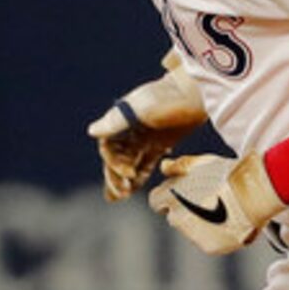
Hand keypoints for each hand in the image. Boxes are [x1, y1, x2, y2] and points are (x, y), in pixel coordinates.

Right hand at [87, 53, 207, 199]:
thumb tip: (92, 132)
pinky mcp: (159, 144)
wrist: (197, 93)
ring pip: (129, 163)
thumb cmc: (168, 97)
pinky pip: (145, 163)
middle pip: (116, 158)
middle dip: (116, 176)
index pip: (108, 147)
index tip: (127, 174)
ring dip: (124, 179)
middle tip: (122, 194)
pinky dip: (140, 176)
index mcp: (121, 120)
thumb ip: (117, 121)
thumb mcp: (142, 108)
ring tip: (123, 196)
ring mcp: (144, 137)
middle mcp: (129, 130)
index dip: (113, 163)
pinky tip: (135, 189)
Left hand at [150, 152, 284, 254]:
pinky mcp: (209, 247)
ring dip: (200, 223)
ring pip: (191, 230)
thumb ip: (179, 165)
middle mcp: (177, 217)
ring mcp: (192, 234)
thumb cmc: (229, 174)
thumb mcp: (202, 162)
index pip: (156, 202)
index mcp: (171, 196)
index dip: (168, 198)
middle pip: (174, 217)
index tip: (183, 194)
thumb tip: (164, 167)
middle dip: (184, 211)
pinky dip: (215, 234)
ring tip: (223, 209)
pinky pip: (207, 240)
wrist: (254, 192)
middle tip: (208, 200)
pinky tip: (229, 221)